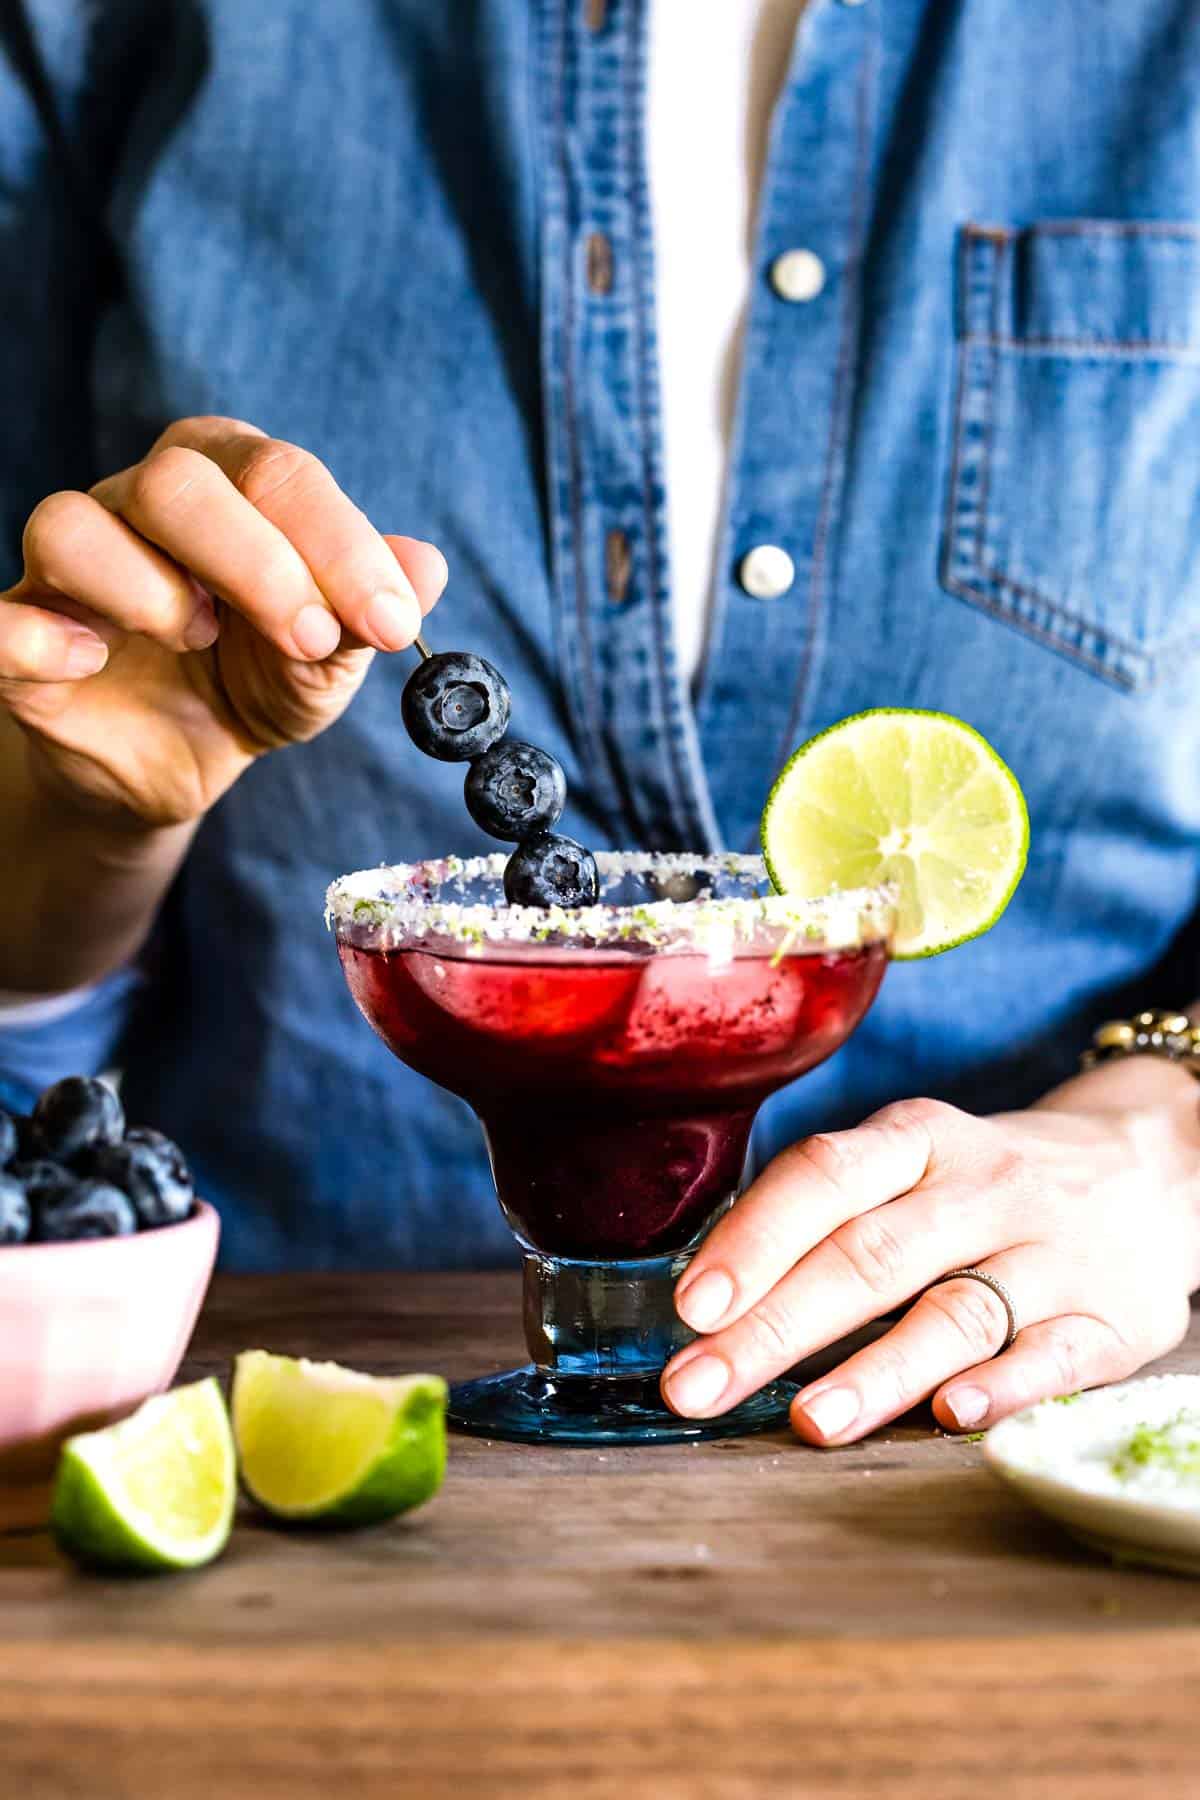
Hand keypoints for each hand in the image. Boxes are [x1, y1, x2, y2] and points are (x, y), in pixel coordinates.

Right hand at [0, 416, 445, 826]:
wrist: (180, 759)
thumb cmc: (257, 678)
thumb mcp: (330, 653)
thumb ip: (371, 607)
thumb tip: (428, 566)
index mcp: (228, 479)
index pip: (279, 474)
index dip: (341, 548)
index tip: (391, 622)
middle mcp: (140, 500)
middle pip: (175, 482)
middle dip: (259, 563)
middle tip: (309, 639)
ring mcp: (70, 565)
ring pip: (70, 524)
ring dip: (149, 589)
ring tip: (198, 642)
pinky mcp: (21, 631)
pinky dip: (40, 637)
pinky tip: (91, 661)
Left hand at [661, 1059, 1199, 1442]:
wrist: (1150, 1168)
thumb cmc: (983, 1183)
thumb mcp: (912, 1161)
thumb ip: (826, 1214)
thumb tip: (707, 1297)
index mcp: (917, 1140)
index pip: (825, 1177)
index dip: (754, 1240)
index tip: (691, 1305)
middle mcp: (980, 1188)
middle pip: (869, 1256)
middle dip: (773, 1328)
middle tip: (696, 1389)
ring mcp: (1048, 1254)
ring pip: (954, 1313)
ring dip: (876, 1371)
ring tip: (808, 1422)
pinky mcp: (1108, 1320)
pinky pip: (1052, 1356)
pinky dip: (1002, 1388)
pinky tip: (949, 1415)